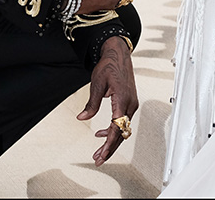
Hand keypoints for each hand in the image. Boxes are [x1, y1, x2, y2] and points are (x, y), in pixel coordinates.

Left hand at [76, 36, 138, 165]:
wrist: (118, 54)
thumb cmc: (109, 65)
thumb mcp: (97, 84)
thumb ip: (91, 103)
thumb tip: (82, 117)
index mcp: (122, 99)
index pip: (116, 128)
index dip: (109, 144)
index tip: (102, 155)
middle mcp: (130, 104)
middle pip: (121, 133)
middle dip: (110, 148)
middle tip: (98, 159)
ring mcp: (131, 104)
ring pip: (123, 129)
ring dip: (111, 141)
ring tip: (98, 152)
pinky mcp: (130, 102)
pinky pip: (123, 121)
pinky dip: (113, 130)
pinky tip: (101, 133)